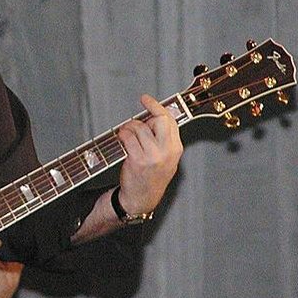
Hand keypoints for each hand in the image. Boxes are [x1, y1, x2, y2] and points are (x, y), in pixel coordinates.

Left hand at [117, 94, 182, 214]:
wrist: (142, 198)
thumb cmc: (151, 176)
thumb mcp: (165, 157)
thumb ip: (162, 138)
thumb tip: (151, 117)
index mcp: (176, 148)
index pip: (170, 120)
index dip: (157, 106)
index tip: (146, 99)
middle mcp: (167, 151)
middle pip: (159, 119)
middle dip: (147, 112)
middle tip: (138, 111)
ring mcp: (153, 156)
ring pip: (140, 128)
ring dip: (129, 127)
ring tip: (127, 134)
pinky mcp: (138, 159)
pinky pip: (128, 137)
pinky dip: (122, 134)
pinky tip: (122, 138)